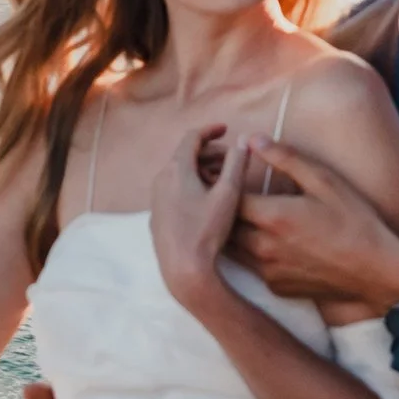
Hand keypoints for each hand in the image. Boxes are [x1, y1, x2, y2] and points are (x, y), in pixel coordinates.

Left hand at [150, 117, 248, 318]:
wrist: (183, 269)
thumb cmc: (206, 231)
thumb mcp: (228, 194)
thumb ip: (236, 164)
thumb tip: (242, 141)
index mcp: (176, 169)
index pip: (191, 137)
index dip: (209, 130)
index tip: (225, 129)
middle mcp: (160, 179)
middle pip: (184, 155)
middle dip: (208, 152)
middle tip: (230, 158)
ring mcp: (155, 199)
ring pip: (178, 173)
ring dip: (200, 169)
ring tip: (222, 178)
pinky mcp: (156, 216)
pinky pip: (172, 189)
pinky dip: (189, 184)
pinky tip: (206, 199)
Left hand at [234, 139, 398, 312]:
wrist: (375, 272)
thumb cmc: (354, 221)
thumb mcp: (323, 180)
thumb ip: (284, 158)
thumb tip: (250, 139)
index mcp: (272, 216)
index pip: (227, 195)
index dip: (220, 181)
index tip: (221, 171)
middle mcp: (262, 246)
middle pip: (224, 224)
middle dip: (222, 207)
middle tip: (225, 191)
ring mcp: (267, 270)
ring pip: (233, 247)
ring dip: (233, 230)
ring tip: (243, 213)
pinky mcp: (275, 287)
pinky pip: (252, 266)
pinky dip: (252, 251)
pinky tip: (267, 240)